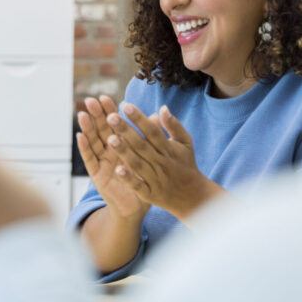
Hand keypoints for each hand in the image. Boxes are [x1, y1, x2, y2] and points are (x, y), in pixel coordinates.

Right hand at [76, 96, 149, 220]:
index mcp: (121, 144)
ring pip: (93, 142)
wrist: (137, 205)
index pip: (114, 124)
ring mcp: (101, 162)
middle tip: (92, 101)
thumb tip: (156, 115)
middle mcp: (109, 151)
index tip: (106, 98)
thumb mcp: (149, 157)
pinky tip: (80, 136)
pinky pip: (90, 160)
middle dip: (96, 115)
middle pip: (101, 130)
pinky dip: (84, 148)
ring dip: (87, 128)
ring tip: (83, 115)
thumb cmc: (143, 179)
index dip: (109, 111)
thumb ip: (151, 136)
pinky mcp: (96, 175)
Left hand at [105, 103, 224, 220]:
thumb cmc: (185, 164)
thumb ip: (174, 126)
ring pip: (138, 164)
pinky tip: (118, 170)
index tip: (125, 105)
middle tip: (110, 117)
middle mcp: (161, 163)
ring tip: (110, 139)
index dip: (139, 118)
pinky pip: (139, 186)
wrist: (192, 196)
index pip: (152, 131)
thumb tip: (162, 107)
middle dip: (126, 131)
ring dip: (124, 152)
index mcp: (169, 149)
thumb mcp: (185, 143)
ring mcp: (156, 179)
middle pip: (142, 145)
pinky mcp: (150, 194)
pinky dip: (129, 179)